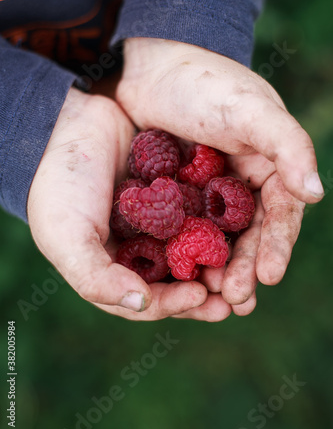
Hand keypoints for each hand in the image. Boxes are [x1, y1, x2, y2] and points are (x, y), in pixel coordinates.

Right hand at [27, 87, 232, 320]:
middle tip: (237, 295)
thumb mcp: (67, 240)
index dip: (176, 303)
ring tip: (246, 266)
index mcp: (116, 268)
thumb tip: (141, 303)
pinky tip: (239, 221)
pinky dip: (219, 219)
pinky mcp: (175, 190)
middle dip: (208, 289)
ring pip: (196, 248)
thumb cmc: (60, 188)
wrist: (67, 125)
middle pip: (180, 279)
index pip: (150, 299)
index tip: (201, 296)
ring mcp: (160, 219)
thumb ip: (98, 279)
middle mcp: (142, 248)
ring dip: (220, 260)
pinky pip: (201, 209)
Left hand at [114, 38, 323, 307]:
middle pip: (249, 236)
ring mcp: (208, 193)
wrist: (146, 69)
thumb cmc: (202, 84)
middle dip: (245, 269)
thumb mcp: (251, 110)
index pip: (279, 215)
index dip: (276, 247)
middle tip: (236, 300)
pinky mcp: (176, 197)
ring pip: (218, 240)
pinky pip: (185, 232)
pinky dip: (187, 255)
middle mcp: (241, 184)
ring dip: (218, 271)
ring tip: (212, 299)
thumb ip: (289, 146)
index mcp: (268, 166)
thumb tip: (317, 193)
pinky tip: (181, 276)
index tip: (268, 276)